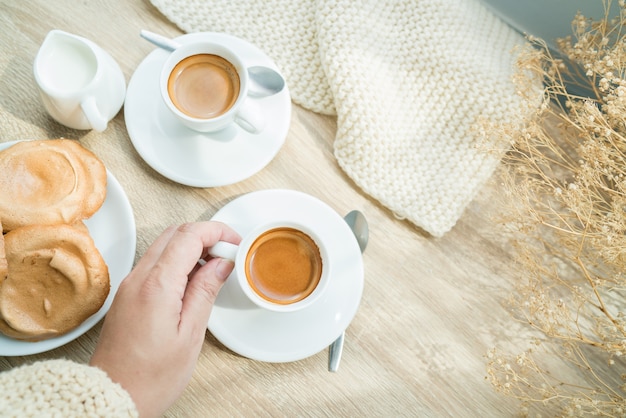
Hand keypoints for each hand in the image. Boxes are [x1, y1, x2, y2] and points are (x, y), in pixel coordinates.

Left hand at [90, 222, 239, 416]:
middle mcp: (138, 278)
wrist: (113, 396)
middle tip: (228, 254)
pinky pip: (155, 262)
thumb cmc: (150, 377)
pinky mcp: (128, 294)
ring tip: (215, 268)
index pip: (189, 236)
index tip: (235, 243)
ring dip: (191, 246)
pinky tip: (193, 280)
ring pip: (163, 245)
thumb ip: (206, 291)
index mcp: (156, 286)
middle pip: (175, 233)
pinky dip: (177, 260)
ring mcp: (130, 285)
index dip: (217, 232)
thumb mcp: (191, 334)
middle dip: (206, 235)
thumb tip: (221, 264)